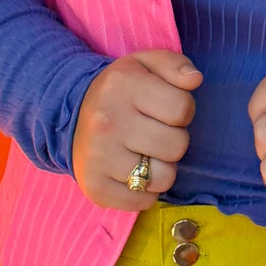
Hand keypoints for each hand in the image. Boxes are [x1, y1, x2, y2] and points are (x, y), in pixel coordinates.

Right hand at [70, 49, 200, 211]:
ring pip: (163, 178)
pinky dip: (145, 192)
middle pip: (176, 146)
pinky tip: (133, 172)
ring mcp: (98, 157)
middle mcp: (107, 121)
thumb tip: (195, 80)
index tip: (165, 109)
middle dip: (173, 139)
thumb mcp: (146, 63)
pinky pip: (143, 202)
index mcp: (122, 85)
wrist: (70, 112)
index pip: (182, 109)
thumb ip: (175, 64)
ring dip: (162, 168)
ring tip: (145, 153)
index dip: (182, 110)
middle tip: (155, 132)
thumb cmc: (121, 89)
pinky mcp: (94, 186)